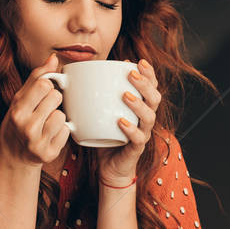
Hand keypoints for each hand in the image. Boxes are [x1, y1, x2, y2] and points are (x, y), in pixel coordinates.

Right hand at [0, 54, 70, 168]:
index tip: (43, 92)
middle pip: (56, 97)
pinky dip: (61, 131)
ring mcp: (38, 143)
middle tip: (44, 109)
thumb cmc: (19, 122)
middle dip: (53, 100)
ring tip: (47, 123)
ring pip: (62, 116)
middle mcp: (27, 127)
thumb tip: (54, 58)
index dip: (47, 86)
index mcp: (18, 111)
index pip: (44, 85)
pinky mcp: (49, 154)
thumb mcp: (20, 99)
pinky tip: (51, 134)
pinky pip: (66, 132)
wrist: (14, 155)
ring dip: (58, 117)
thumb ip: (36, 78)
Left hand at [97, 59, 160, 186]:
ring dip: (139, 104)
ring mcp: (142, 134)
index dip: (148, 73)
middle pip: (154, 98)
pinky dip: (131, 129)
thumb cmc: (104, 136)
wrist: (109, 167)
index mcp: (140, 107)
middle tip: (131, 74)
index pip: (151, 87)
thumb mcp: (98, 113)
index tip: (139, 61)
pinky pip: (138, 139)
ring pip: (149, 117)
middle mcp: (145, 119)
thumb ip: (92, 95)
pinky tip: (121, 122)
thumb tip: (74, 75)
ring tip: (126, 95)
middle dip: (145, 84)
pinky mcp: (135, 149)